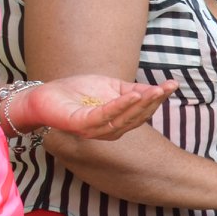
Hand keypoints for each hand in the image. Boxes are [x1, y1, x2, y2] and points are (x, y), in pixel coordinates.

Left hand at [21, 76, 177, 140]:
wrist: (43, 95)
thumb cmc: (74, 92)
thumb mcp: (109, 87)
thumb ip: (129, 90)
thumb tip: (154, 89)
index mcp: (114, 122)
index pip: (141, 112)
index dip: (157, 99)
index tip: (173, 85)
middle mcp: (107, 130)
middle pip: (136, 118)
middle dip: (153, 102)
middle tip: (167, 87)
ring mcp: (94, 130)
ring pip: (124, 120)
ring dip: (141, 105)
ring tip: (155, 91)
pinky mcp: (81, 125)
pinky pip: (104, 116)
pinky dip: (120, 106)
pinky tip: (132, 95)